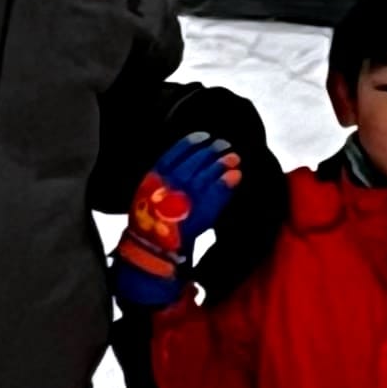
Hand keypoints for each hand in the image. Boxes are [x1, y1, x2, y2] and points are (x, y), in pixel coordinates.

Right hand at [113, 133, 241, 306]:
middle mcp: (168, 185)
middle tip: (224, 145)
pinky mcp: (200, 212)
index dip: (190, 143)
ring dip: (222, 163)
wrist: (154, 250)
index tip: (203, 137)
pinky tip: (236, 176)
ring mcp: (185, 198)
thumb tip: (187, 164)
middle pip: (193, 161)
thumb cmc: (152, 224)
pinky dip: (227, 183)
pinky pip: (216, 193)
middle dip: (210, 151)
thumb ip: (164, 179)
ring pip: (206, 174)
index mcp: (153, 179)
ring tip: (234, 158)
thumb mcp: (149, 196)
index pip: (174, 153)